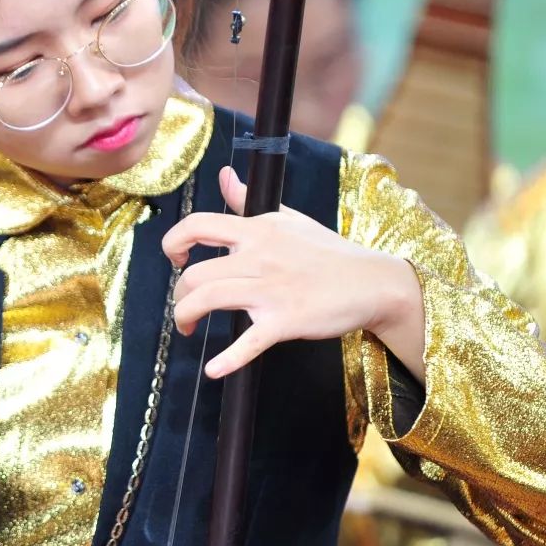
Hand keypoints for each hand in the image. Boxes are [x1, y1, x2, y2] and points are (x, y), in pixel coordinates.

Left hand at [162, 167, 423, 378]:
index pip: (197, 225)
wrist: (372, 282)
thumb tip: (225, 176)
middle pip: (194, 274)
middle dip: (178, 296)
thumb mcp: (287, 218)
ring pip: (208, 300)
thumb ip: (248, 200)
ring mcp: (271, 289)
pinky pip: (249, 342)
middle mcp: (259, 256)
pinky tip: (214, 370)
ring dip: (185, 318)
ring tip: (186, 327)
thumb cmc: (328, 252)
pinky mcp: (285, 320)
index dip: (173, 242)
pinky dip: (228, 360)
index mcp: (257, 230)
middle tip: (184, 307)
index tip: (176, 259)